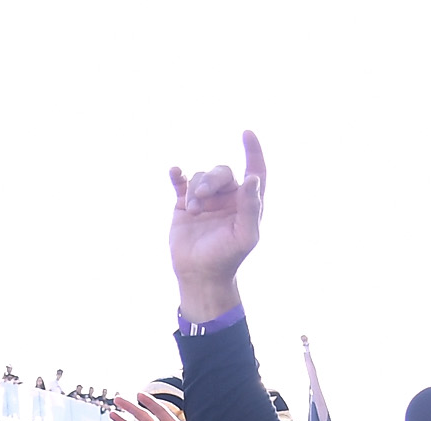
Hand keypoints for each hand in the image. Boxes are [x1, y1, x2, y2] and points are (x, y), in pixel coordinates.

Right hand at [168, 130, 265, 312]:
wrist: (199, 274)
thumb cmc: (227, 257)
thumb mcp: (245, 236)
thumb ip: (250, 207)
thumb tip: (253, 178)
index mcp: (246, 203)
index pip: (255, 171)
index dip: (253, 152)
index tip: (247, 134)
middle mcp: (227, 197)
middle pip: (221, 172)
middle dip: (211, 180)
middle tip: (202, 197)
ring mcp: (205, 199)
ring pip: (200, 177)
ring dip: (195, 190)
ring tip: (193, 210)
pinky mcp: (184, 204)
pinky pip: (181, 182)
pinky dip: (178, 175)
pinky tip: (175, 172)